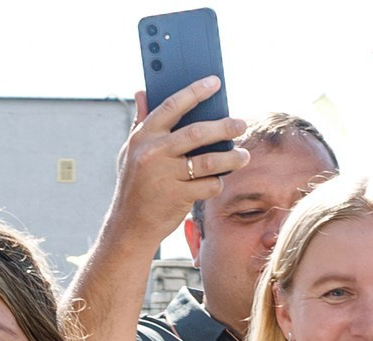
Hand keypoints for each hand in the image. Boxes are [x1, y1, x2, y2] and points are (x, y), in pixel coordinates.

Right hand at [104, 80, 251, 248]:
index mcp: (143, 137)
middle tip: (241, 124)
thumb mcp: (130, 152)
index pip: (171, 106)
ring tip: (243, 156)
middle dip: (224, 127)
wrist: (129, 226)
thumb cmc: (134, 185)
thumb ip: (140, 122)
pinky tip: (218, 181)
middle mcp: (153, 153)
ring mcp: (165, 176)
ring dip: (232, 158)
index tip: (214, 82)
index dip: (194, 92)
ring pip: (209, 161)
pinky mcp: (177, 197)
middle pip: (197, 133)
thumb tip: (142, 91)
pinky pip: (208, 185)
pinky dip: (217, 183)